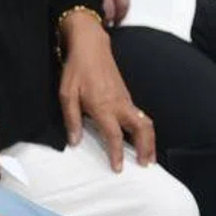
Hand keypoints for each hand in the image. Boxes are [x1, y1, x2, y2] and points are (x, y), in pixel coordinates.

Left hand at [58, 27, 154, 169]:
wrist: (91, 47)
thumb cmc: (76, 70)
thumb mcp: (66, 95)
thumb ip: (71, 119)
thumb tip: (74, 141)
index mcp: (103, 107)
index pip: (114, 135)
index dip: (116, 153)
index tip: (118, 168)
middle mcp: (119, 104)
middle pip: (141, 129)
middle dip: (146, 148)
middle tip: (146, 164)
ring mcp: (125, 99)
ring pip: (145, 122)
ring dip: (149, 140)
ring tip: (148, 156)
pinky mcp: (126, 96)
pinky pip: (140, 115)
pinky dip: (145, 129)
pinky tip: (140, 138)